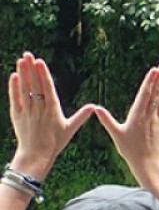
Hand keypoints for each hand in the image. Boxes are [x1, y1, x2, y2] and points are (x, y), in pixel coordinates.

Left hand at [8, 52, 92, 176]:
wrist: (37, 155)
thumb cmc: (55, 142)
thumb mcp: (70, 129)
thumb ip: (81, 116)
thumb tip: (94, 107)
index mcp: (53, 110)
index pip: (47, 88)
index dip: (43, 74)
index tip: (40, 62)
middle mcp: (39, 109)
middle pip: (35, 85)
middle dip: (31, 69)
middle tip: (28, 54)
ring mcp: (27, 111)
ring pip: (24, 89)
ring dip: (22, 74)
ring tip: (21, 60)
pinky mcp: (17, 115)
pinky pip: (15, 99)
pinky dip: (13, 88)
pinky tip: (14, 76)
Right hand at [94, 63, 158, 178]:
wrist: (147, 163)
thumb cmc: (129, 150)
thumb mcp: (116, 134)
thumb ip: (107, 120)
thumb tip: (95, 108)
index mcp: (138, 116)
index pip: (145, 95)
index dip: (150, 82)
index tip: (153, 70)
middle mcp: (150, 116)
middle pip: (156, 94)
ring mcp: (158, 120)